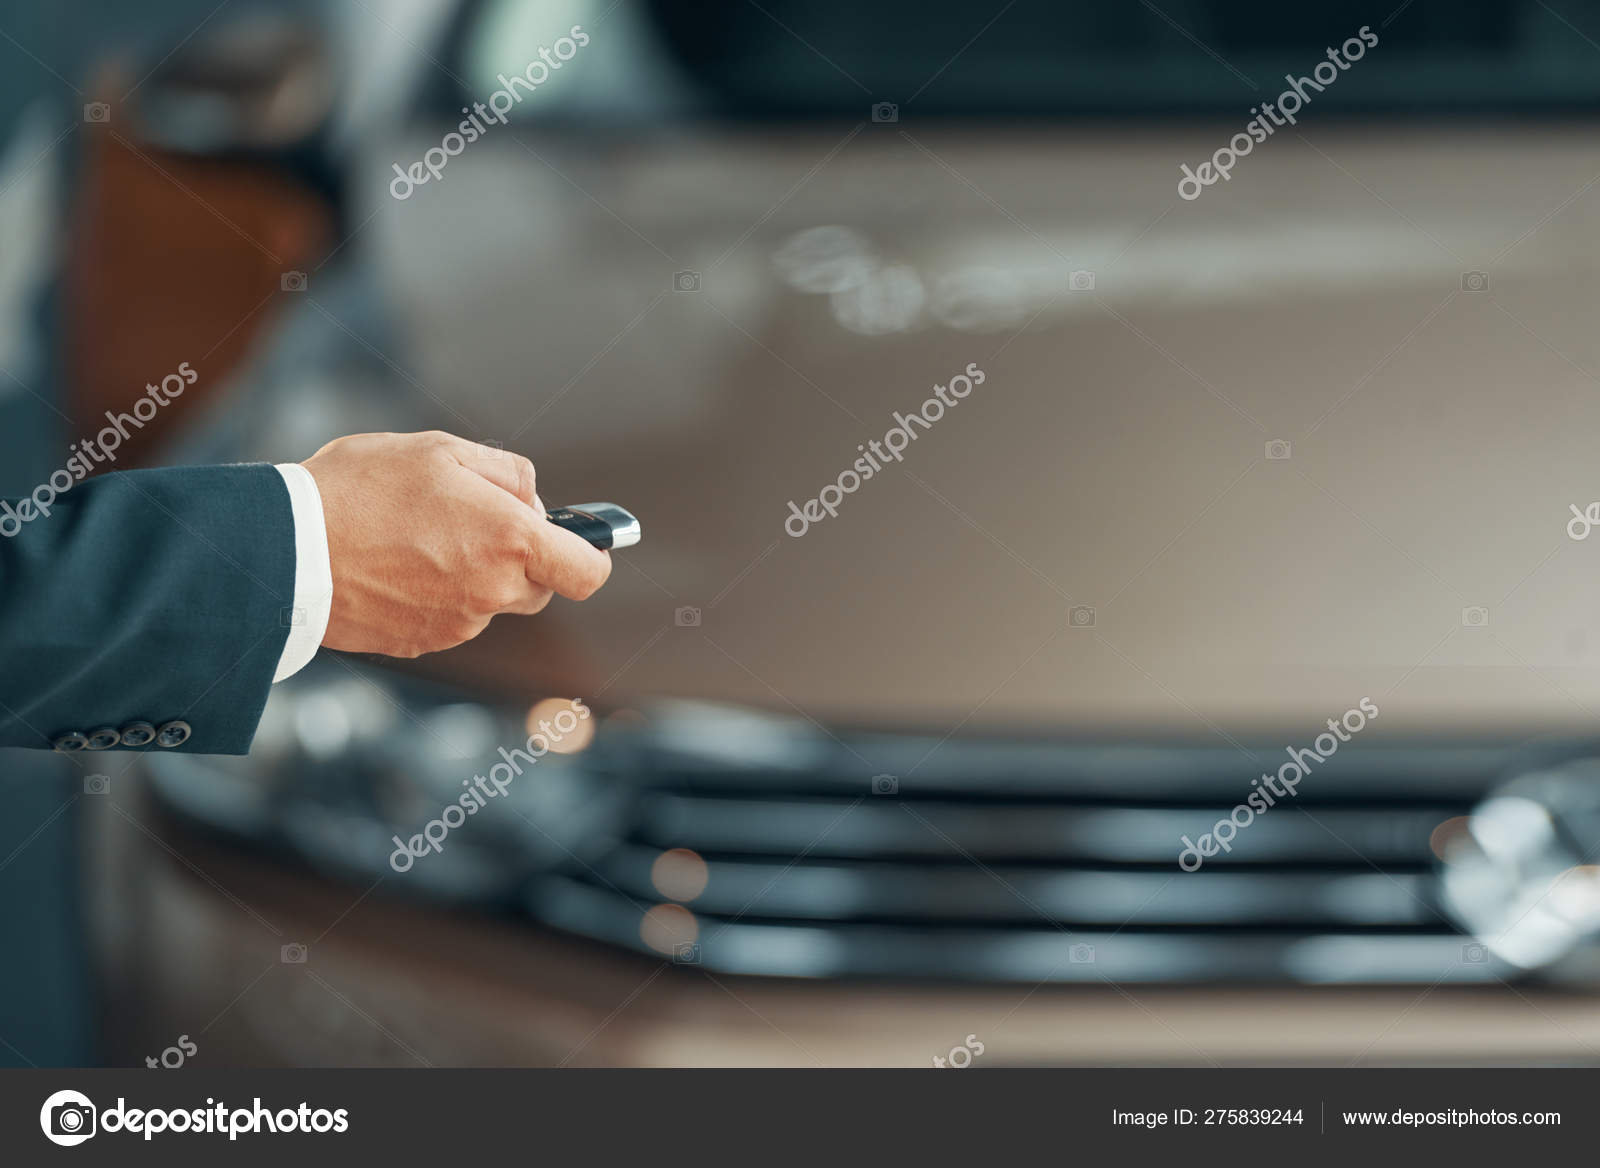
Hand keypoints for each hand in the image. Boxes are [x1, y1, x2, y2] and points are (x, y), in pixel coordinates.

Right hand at [302, 431, 611, 657]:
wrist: (286, 552)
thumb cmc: (361, 490)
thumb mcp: (441, 451)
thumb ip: (507, 473)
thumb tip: (533, 500)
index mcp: (511, 543)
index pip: (587, 571)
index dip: (591, 555)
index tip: (579, 540)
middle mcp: (493, 593)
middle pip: (539, 585)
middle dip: (521, 555)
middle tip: (470, 516)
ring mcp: (458, 625)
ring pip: (492, 600)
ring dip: (474, 573)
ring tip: (417, 535)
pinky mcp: (423, 643)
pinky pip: (451, 617)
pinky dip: (437, 594)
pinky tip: (395, 563)